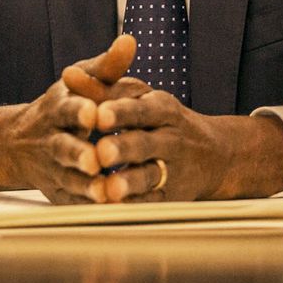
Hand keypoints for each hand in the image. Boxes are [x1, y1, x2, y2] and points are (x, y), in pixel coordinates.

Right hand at [0, 34, 141, 203]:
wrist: (21, 143)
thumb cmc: (66, 106)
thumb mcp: (81, 82)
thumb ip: (107, 67)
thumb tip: (130, 40)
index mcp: (59, 108)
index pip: (67, 108)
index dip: (79, 111)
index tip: (93, 113)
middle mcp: (52, 138)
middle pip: (64, 147)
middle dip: (78, 154)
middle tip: (95, 160)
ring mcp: (54, 168)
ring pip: (68, 179)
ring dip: (85, 187)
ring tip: (104, 193)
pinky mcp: (59, 192)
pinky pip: (73, 202)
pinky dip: (88, 207)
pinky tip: (108, 210)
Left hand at [90, 92, 282, 201]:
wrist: (214, 155)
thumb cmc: (161, 120)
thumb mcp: (138, 97)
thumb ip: (102, 88)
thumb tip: (69, 75)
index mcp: (163, 109)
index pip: (141, 109)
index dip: (120, 112)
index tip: (99, 114)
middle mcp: (171, 139)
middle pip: (146, 143)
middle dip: (124, 148)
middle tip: (101, 151)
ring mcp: (173, 169)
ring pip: (151, 175)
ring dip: (130, 182)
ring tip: (109, 188)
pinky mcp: (171, 196)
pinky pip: (151, 202)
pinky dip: (133, 205)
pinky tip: (114, 208)